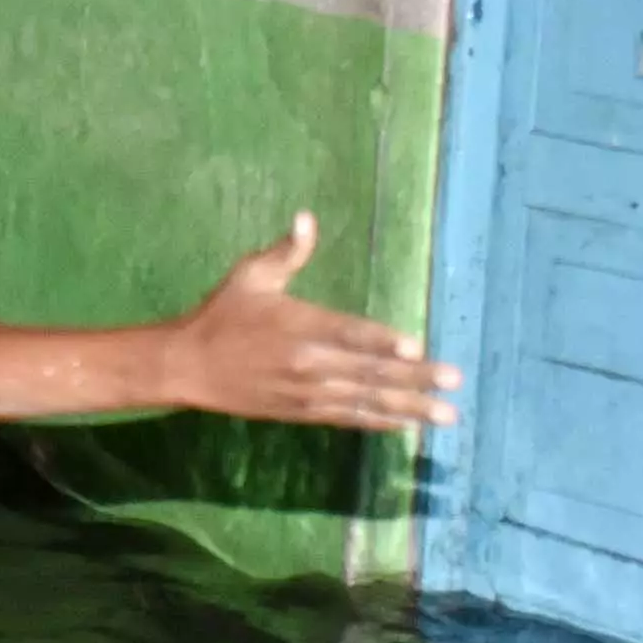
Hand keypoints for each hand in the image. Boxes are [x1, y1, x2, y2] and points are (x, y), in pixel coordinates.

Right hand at [162, 216, 458, 433]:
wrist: (188, 367)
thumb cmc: (222, 315)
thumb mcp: (250, 275)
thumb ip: (286, 252)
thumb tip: (306, 219)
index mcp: (298, 326)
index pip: (349, 334)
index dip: (383, 342)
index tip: (417, 349)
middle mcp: (308, 364)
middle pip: (369, 372)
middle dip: (415, 379)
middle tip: (454, 382)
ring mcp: (307, 393)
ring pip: (366, 401)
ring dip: (409, 408)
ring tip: (445, 414)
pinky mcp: (303, 413)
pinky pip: (349, 419)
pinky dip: (380, 422)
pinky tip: (408, 423)